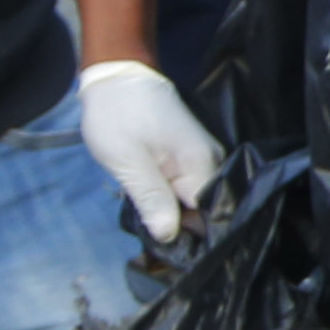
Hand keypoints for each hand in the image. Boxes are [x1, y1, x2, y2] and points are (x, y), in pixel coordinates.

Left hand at [76, 58, 218, 243]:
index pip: (208, 218)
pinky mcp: (190, 157)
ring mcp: (202, 159)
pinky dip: (170, 201)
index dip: (189, 239)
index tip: (166, 253)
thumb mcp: (128, 161)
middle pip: (204, 212)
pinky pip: (187, 189)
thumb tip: (170, 237)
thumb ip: (152, 200)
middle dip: (180, 229)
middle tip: (148, 238)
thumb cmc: (119, 116)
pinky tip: (151, 204)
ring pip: (194, 202)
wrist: (117, 75)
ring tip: (147, 222)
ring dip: (173, 215)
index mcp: (202, 166)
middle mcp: (212, 164)